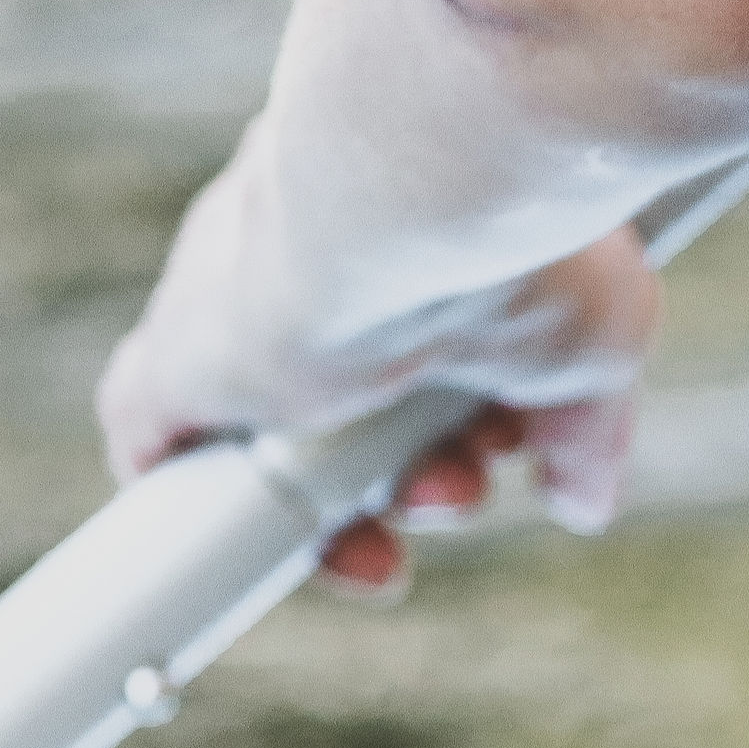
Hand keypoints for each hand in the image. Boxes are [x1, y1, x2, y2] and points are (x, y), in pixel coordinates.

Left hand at [96, 221, 662, 598]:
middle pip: (344, 408)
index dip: (459, 434)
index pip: (414, 357)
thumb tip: (585, 500)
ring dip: (338, 510)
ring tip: (390, 525)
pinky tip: (239, 557)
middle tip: (453, 490)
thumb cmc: (521, 235)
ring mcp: (238, 312)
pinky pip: (157, 447)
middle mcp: (314, 266)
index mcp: (407, 243)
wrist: (419, 191)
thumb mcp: (592, 340)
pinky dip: (194, 506)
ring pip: (267, 437)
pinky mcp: (176, 361)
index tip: (501, 453)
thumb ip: (584, 426)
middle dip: (412, 480)